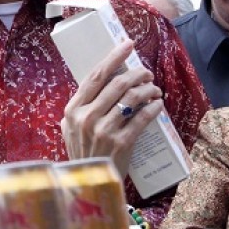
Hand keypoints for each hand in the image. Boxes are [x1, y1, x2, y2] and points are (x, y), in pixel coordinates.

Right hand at [61, 40, 162, 178]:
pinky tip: (158, 105)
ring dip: (148, 89)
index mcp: (73, 109)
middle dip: (138, 73)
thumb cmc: (83, 153)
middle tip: (147, 72)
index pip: (96, 75)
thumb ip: (79, 107)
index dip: (114, 57)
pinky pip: (142, 118)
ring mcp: (103, 131)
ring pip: (132, 98)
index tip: (128, 45)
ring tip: (155, 89)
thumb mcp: (69, 129)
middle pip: (118, 83)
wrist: (89, 184)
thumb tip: (98, 81)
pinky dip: (153, 108)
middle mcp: (86, 117)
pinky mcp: (120, 143)